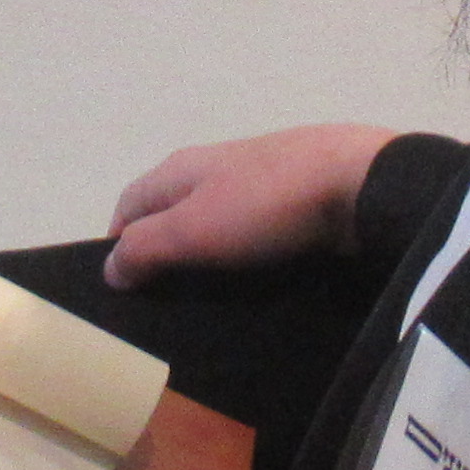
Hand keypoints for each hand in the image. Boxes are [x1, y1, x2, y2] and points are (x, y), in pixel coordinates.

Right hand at [102, 125, 398, 287]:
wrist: (361, 184)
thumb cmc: (264, 205)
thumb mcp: (193, 230)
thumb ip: (146, 246)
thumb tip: (108, 267)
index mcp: (181, 168)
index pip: (129, 204)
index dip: (117, 243)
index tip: (122, 289)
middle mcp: (216, 167)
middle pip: (171, 211)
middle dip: (161, 250)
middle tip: (164, 302)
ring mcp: (260, 180)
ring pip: (216, 221)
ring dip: (205, 255)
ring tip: (208, 301)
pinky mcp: (298, 199)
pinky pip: (256, 232)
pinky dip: (245, 256)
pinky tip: (256, 282)